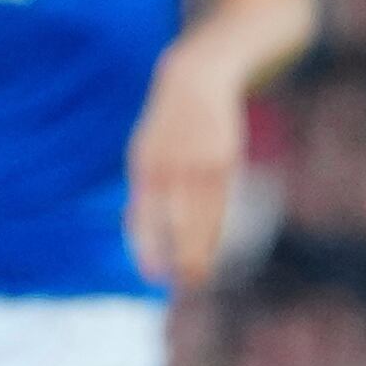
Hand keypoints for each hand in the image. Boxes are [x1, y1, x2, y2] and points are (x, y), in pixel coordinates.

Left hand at [125, 41, 245, 287]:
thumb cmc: (165, 127)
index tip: (152, 275)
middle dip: (181, 255)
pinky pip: (222, 202)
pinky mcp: (225, 160)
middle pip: (177, 221)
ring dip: (202, 247)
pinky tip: (215, 245)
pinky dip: (218, 226)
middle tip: (184, 283)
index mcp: (144, 168)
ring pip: (204, 216)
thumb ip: (144, 190)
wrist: (194, 81)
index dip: (147, 247)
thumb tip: (139, 232)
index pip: (143, 216)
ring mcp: (200, 164)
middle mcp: (170, 168)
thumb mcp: (144, 153)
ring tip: (200, 275)